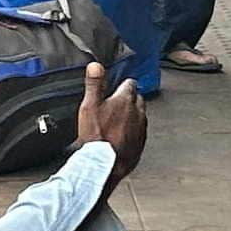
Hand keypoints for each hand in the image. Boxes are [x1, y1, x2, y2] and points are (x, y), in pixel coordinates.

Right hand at [75, 61, 145, 184]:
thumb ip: (94, 84)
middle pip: (137, 99)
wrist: (104, 164)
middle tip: (117, 103)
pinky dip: (132, 130)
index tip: (117, 87)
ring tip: (118, 120)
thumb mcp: (89, 106)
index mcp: (125, 100)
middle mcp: (137, 112)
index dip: (122, 84)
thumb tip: (96, 66)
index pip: (130, 84)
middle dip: (129, 99)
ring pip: (140, 115)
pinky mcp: (141, 142)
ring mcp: (141, 128)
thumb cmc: (96, 136)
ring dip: (132, 115)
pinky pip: (139, 131)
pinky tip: (121, 135)